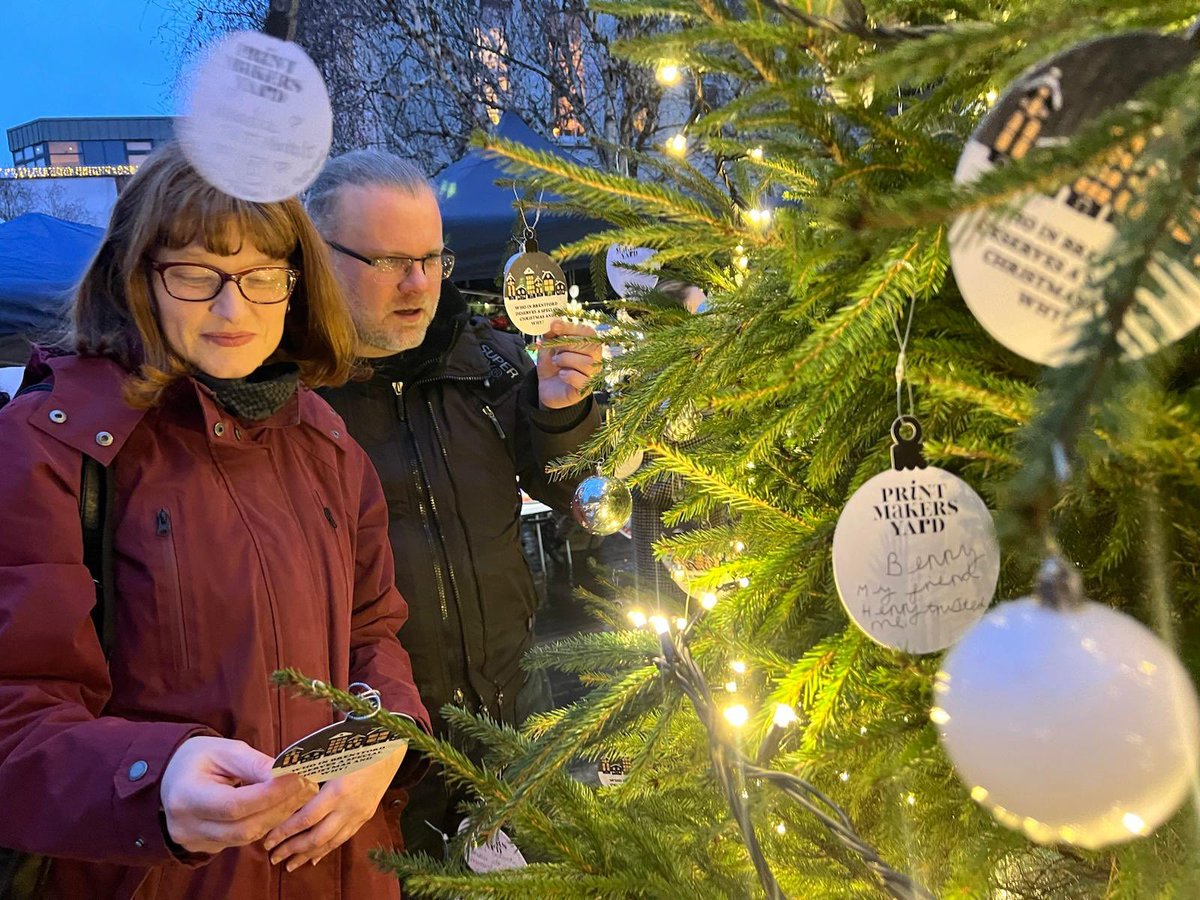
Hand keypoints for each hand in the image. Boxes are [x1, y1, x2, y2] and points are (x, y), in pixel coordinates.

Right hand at [160, 736, 317, 854]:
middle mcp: (188, 826)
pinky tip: (282, 806)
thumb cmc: (197, 758)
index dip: (270, 794)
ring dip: (278, 816)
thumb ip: (254, 764)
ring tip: (301, 794)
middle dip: (281, 806)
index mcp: (186, 797)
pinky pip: (242, 839)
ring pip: (247, 837)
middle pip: (244, 827)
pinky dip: (266, 822)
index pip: (235, 804)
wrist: (170, 777)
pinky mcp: (207, 847)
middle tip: (308, 786)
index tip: (298, 778)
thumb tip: (287, 775)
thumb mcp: (224, 750)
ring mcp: (196, 841)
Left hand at [262, 747, 405, 871]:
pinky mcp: (365, 816)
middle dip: (293, 849)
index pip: (306, 819)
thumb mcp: (332, 754)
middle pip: (317, 837)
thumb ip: (308, 770)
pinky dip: (327, 850)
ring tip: (290, 864)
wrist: (391, 748)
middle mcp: (349, 807)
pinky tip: (314, 857)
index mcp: (338, 791)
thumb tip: (278, 779)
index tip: (268, 839)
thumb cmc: (358, 745)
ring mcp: (359, 814)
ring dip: (308, 855)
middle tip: (273, 857)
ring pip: (331, 843)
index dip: (285, 832)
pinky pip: (343, 839)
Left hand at [537, 318, 600, 409]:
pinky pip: (582, 380)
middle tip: (554, 349)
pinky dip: (568, 375)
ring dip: (566, 360)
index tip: (554, 326)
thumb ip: (552, 333)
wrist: (545, 387)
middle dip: (567, 345)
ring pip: (587, 363)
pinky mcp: (585, 389)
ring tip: (555, 362)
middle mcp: (595, 359)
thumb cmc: (552, 364)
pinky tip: (561, 374)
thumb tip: (554, 322)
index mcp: (589, 345)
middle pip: (590, 346)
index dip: (571, 328)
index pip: (588, 332)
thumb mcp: (549, 345)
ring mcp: (592, 375)